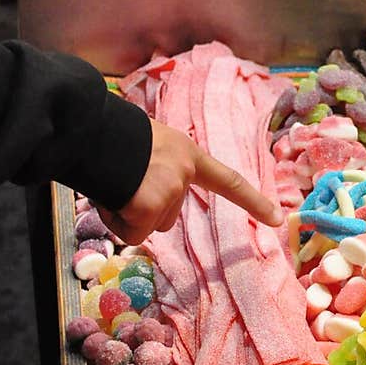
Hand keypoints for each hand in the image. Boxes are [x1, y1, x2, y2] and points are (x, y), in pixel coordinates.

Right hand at [97, 119, 283, 244]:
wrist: (88, 130)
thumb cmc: (108, 135)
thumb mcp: (147, 145)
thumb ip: (159, 169)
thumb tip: (143, 201)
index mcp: (187, 153)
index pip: (228, 181)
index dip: (252, 201)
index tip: (277, 219)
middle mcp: (184, 172)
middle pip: (168, 215)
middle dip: (142, 207)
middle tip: (121, 181)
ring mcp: (170, 190)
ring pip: (148, 225)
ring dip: (127, 213)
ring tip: (112, 184)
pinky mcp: (149, 207)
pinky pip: (132, 233)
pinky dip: (116, 222)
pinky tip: (108, 197)